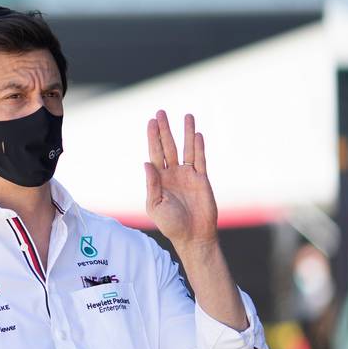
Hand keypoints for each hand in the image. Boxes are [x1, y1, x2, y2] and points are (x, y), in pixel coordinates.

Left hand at [144, 110, 218, 250]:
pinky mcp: (202, 179)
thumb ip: (152, 184)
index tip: (151, 122)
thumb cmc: (171, 224)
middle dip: (165, 130)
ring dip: (186, 133)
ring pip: (187, 149)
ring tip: (187, 116)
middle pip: (168, 146)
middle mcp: (173, 174)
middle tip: (161, 112)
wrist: (193, 236)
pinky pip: (200, 160)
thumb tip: (146, 163)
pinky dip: (199, 147)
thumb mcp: (155, 205)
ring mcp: (188, 175)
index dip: (153, 137)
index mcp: (159, 180)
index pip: (155, 154)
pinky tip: (197, 134)